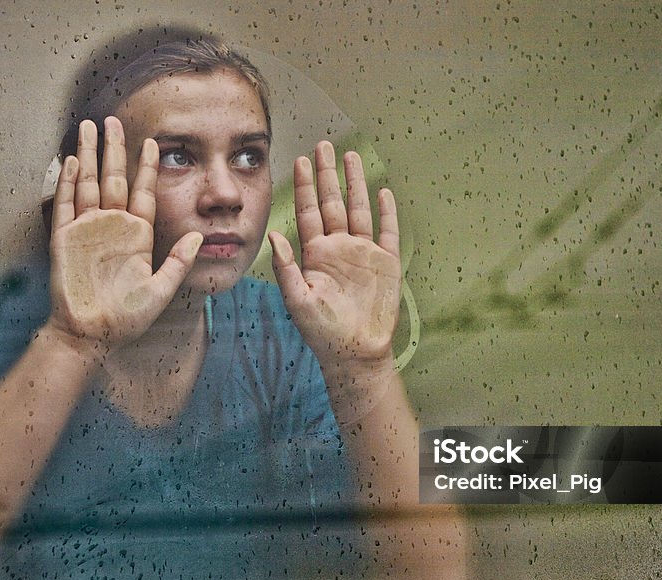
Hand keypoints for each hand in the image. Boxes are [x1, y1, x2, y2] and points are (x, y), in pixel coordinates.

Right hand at [46, 118, 201, 354]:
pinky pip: (66, 204)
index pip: (143, 192)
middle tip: (113, 119)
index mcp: (136, 235)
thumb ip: (178, 262)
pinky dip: (68, 182)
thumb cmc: (126, 318)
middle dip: (114, 149)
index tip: (153, 142)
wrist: (91, 335)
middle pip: (114, 179)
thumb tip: (201, 237)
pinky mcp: (64, 238)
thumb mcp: (160, 290)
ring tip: (88, 127)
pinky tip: (72, 161)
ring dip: (87, 155)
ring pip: (88, 183)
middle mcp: (112, 227)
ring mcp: (87, 229)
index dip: (147, 167)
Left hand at [270, 141, 400, 375]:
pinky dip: (386, 212)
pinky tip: (383, 192)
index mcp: (316, 254)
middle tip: (323, 144)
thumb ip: (285, 268)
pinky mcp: (386, 264)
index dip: (304, 186)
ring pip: (359, 209)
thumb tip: (273, 234)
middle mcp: (339, 248)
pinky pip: (387, 232)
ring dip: (355, 184)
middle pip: (333, 202)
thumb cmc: (322, 332)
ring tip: (350, 156)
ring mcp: (363, 253)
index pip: (308, 212)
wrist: (355, 352)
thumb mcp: (297, 300)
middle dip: (327, 174)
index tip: (300, 160)